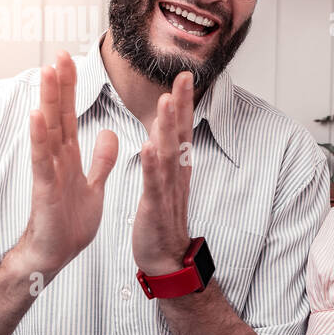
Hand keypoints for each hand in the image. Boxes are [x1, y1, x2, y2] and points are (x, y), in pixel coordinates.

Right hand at [15, 52, 118, 277]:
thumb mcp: (94, 185)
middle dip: (58, 84)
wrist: (58, 254)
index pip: (68, 114)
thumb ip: (101, 160)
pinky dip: (39, 139)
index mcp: (69, 156)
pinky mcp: (45, 189)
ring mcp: (48, 172)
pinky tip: (36, 118)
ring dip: (46, 101)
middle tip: (59, 53)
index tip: (70, 59)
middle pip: (56, 114)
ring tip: (46, 73)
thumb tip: (107, 133)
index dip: (69, 88)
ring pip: (47, 130)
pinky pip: (42, 161)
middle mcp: (56, 158)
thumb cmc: (71, 222)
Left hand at [133, 72, 196, 276]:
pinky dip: (152, 164)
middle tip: (183, 78)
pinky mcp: (155, 206)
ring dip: (167, 127)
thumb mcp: (166, 183)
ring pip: (168, 153)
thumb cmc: (162, 220)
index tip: (185, 77)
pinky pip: (153, 182)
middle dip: (181, 105)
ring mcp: (167, 189)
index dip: (184, 103)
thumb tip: (164, 133)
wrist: (165, 258)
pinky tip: (148, 147)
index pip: (182, 129)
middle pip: (180, 135)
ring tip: (165, 102)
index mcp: (177, 168)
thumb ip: (167, 157)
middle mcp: (177, 174)